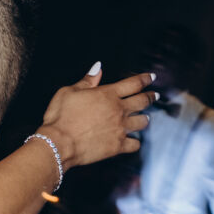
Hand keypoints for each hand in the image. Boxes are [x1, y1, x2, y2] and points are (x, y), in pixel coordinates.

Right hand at [36, 67, 152, 168]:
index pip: (133, 83)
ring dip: (144, 118)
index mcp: (107, 94)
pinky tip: (133, 141)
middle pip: (142, 101)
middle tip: (154, 95)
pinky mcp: (118, 146)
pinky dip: (135, 142)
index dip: (144, 79)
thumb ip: (87, 80)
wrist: (59, 143)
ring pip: (142, 122)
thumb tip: (97, 68)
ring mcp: (120, 128)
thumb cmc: (60, 117)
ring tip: (144, 118)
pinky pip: (135, 144)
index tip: (151, 77)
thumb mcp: (69, 92)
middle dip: (150, 97)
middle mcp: (118, 110)